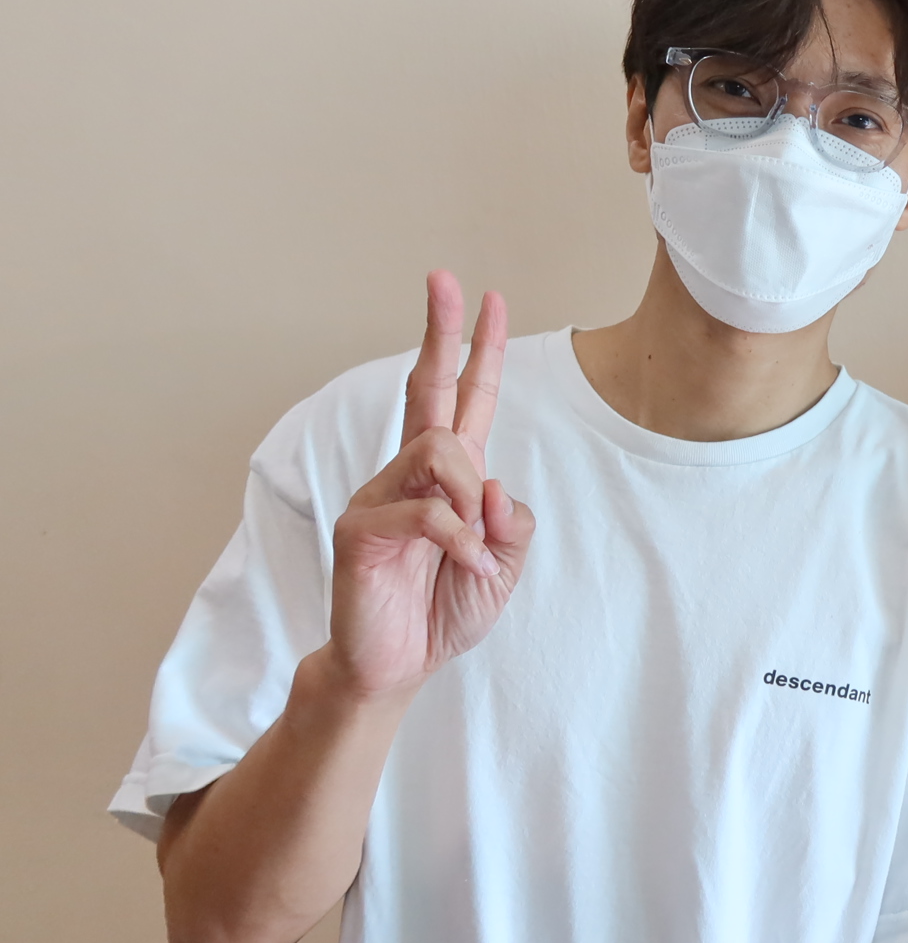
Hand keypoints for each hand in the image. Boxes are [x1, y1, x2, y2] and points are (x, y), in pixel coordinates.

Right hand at [322, 271, 535, 702]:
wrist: (398, 664)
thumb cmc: (444, 608)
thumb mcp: (504, 563)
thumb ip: (512, 521)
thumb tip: (493, 485)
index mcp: (449, 475)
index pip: (465, 398)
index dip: (479, 350)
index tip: (488, 298)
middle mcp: (410, 473)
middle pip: (425, 387)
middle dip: (439, 331)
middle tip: (444, 278)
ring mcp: (379, 494)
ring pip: (439, 448)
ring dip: (471, 494)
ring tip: (472, 544)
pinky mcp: (359, 527)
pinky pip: (426, 509)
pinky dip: (457, 538)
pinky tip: (460, 564)